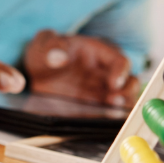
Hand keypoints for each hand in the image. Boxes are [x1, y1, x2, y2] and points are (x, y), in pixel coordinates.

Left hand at [23, 30, 138, 106]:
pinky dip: (109, 116)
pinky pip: (107, 111)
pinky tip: (104, 119)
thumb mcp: (44, 42)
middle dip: (127, 92)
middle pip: (129, 82)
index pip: (120, 61)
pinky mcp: (93, 104)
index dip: (121, 72)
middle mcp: (104, 72)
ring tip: (112, 111)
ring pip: (123, 98)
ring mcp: (100, 89)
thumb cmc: (44, 52)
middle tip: (114, 101)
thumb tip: (60, 58)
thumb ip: (51, 46)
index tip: (113, 83)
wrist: (34, 72)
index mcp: (98, 52)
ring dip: (122, 106)